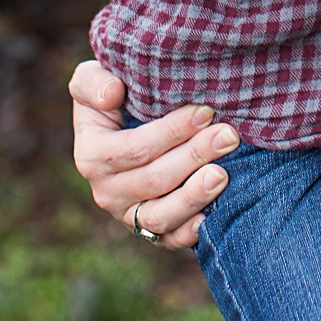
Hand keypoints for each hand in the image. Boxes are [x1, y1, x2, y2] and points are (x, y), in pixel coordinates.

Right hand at [67, 61, 237, 250]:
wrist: (130, 124)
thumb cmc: (120, 95)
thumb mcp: (93, 80)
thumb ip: (93, 82)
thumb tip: (113, 94)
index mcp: (92, 154)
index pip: (133, 148)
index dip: (170, 132)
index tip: (205, 111)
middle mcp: (107, 191)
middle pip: (154, 180)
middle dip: (194, 156)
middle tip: (228, 135)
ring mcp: (129, 214)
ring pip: (160, 216)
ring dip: (194, 195)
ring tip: (223, 174)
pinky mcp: (151, 231)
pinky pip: (169, 240)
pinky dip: (190, 232)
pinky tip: (212, 217)